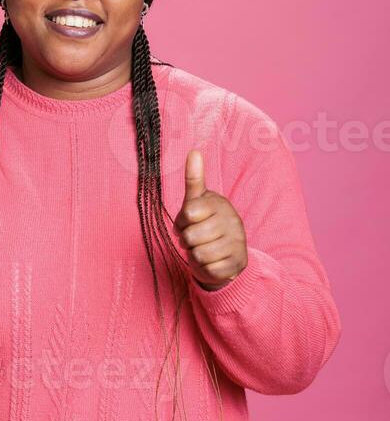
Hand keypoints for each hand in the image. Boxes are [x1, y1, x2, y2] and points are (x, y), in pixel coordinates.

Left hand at [172, 149, 247, 290]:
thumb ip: (194, 178)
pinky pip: (209, 269)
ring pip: (199, 254)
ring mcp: (237, 242)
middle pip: (191, 236)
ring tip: (203, 248)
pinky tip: (212, 261)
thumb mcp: (196, 202)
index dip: (182, 222)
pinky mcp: (237, 263)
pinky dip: (205, 269)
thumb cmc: (204, 223)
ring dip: (195, 255)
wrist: (225, 253)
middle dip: (187, 241)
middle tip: (195, 238)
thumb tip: (194, 151)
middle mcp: (231, 220)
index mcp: (219, 203)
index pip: (188, 213)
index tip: (190, 220)